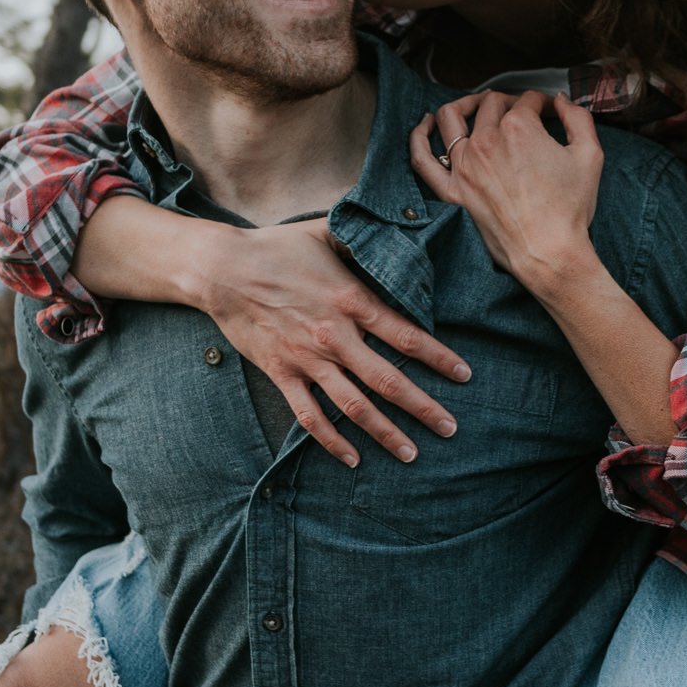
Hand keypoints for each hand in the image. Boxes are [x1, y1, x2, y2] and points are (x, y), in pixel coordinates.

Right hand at [200, 220, 470, 466]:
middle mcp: (334, 335)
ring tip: (411, 452)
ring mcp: (307, 359)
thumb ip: (363, 237)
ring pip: (353, 405)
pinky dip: (331, 440)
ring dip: (384, 432)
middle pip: (387, 379)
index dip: (439, 358)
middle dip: (423, 407)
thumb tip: (397, 228)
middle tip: (450, 428)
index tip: (464, 375)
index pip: (405, 334)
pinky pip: (309, 415)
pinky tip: (352, 458)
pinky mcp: (281, 373)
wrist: (221, 269)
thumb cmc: (277, 247)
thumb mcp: (326, 231)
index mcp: (351, 299)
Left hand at [409, 91, 604, 294]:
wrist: (548, 252)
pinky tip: (425, 125)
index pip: (527, 100)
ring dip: (465, 104)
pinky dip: (419, 137)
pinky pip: (423, 159)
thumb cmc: (569, 209)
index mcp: (519, 128)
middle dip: (509, 101)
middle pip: (492, 104)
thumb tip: (561, 102)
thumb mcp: (590, 155)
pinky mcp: (453, 190)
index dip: (541, 103)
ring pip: (452, 117)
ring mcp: (465, 165)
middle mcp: (487, 141)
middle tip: (520, 112)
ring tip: (475, 105)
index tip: (548, 112)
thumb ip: (578, 118)